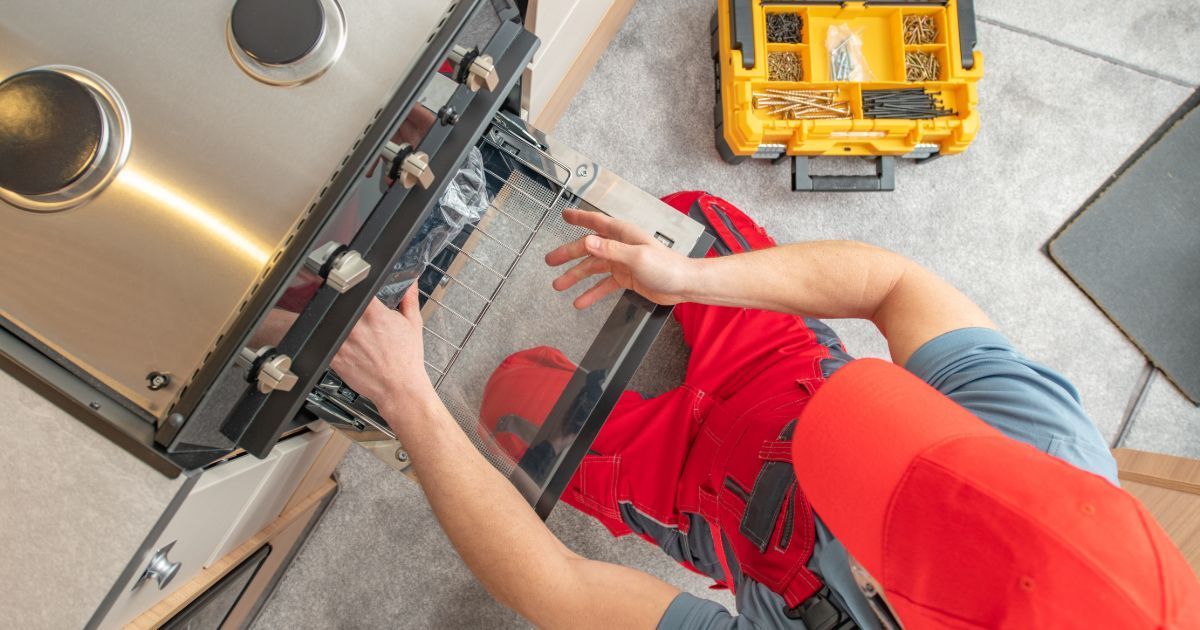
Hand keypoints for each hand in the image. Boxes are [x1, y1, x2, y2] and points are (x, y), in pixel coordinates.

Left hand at [331, 286, 435, 423]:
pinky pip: (325, 343)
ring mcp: (343, 342)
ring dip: (335, 322)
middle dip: (347, 306)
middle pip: (341, 304)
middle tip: (356, 313)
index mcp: (375, 314)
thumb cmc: (406, 360)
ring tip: (349, 330)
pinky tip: (342, 344)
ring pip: (330, 322)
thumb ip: (409, 299)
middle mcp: (356, 327)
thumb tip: (411, 284)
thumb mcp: (413, 324)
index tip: (358, 287)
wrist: (399, 388)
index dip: (356, 284)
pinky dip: (329, 340)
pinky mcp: (335, 358)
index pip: (358, 289)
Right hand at [545, 209, 693, 308]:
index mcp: (623, 235)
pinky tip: (580, 302)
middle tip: (550, 261)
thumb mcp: (636, 257)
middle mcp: (620, 246)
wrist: (684, 285)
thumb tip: (587, 241)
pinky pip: (603, 285)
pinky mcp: (625, 278)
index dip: (580, 218)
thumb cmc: (666, 267)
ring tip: (558, 285)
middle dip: (568, 254)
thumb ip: (610, 250)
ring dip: (575, 276)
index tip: (564, 215)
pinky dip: (591, 293)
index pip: (596, 222)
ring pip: (592, 268)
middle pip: (588, 248)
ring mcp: (621, 262)